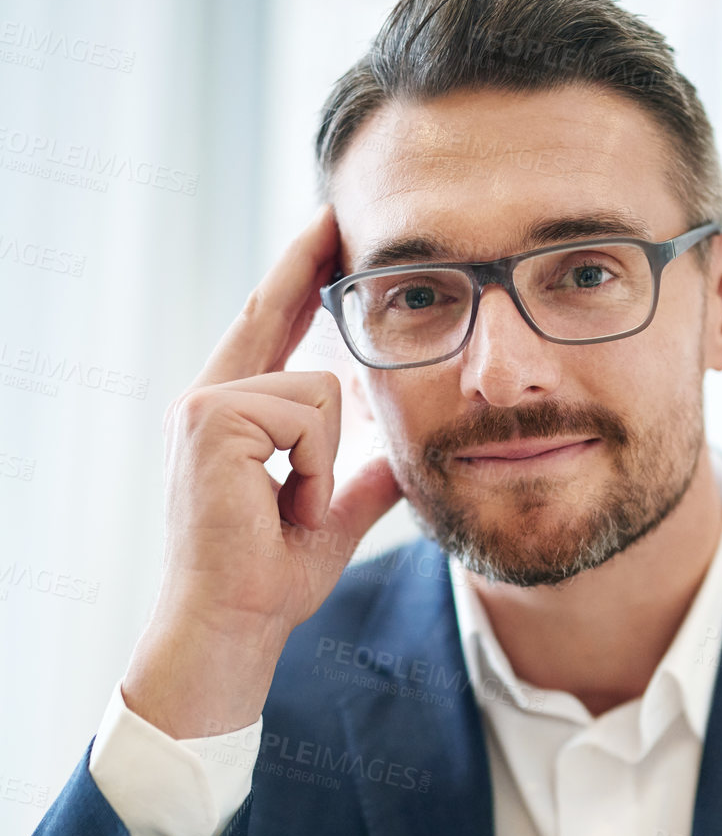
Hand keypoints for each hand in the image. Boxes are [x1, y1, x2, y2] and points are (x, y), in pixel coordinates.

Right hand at [123, 204, 402, 737]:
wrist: (234, 626)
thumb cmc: (269, 581)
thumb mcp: (331, 518)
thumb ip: (360, 480)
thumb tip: (402, 459)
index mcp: (229, 416)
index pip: (268, 328)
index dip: (296, 277)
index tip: (323, 229)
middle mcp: (208, 400)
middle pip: (271, 313)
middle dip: (304, 263)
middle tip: (335, 210)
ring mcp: (205, 407)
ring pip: (319, 389)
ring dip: (326, 461)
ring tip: (296, 508)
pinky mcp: (214, 422)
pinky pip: (310, 416)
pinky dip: (316, 470)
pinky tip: (287, 505)